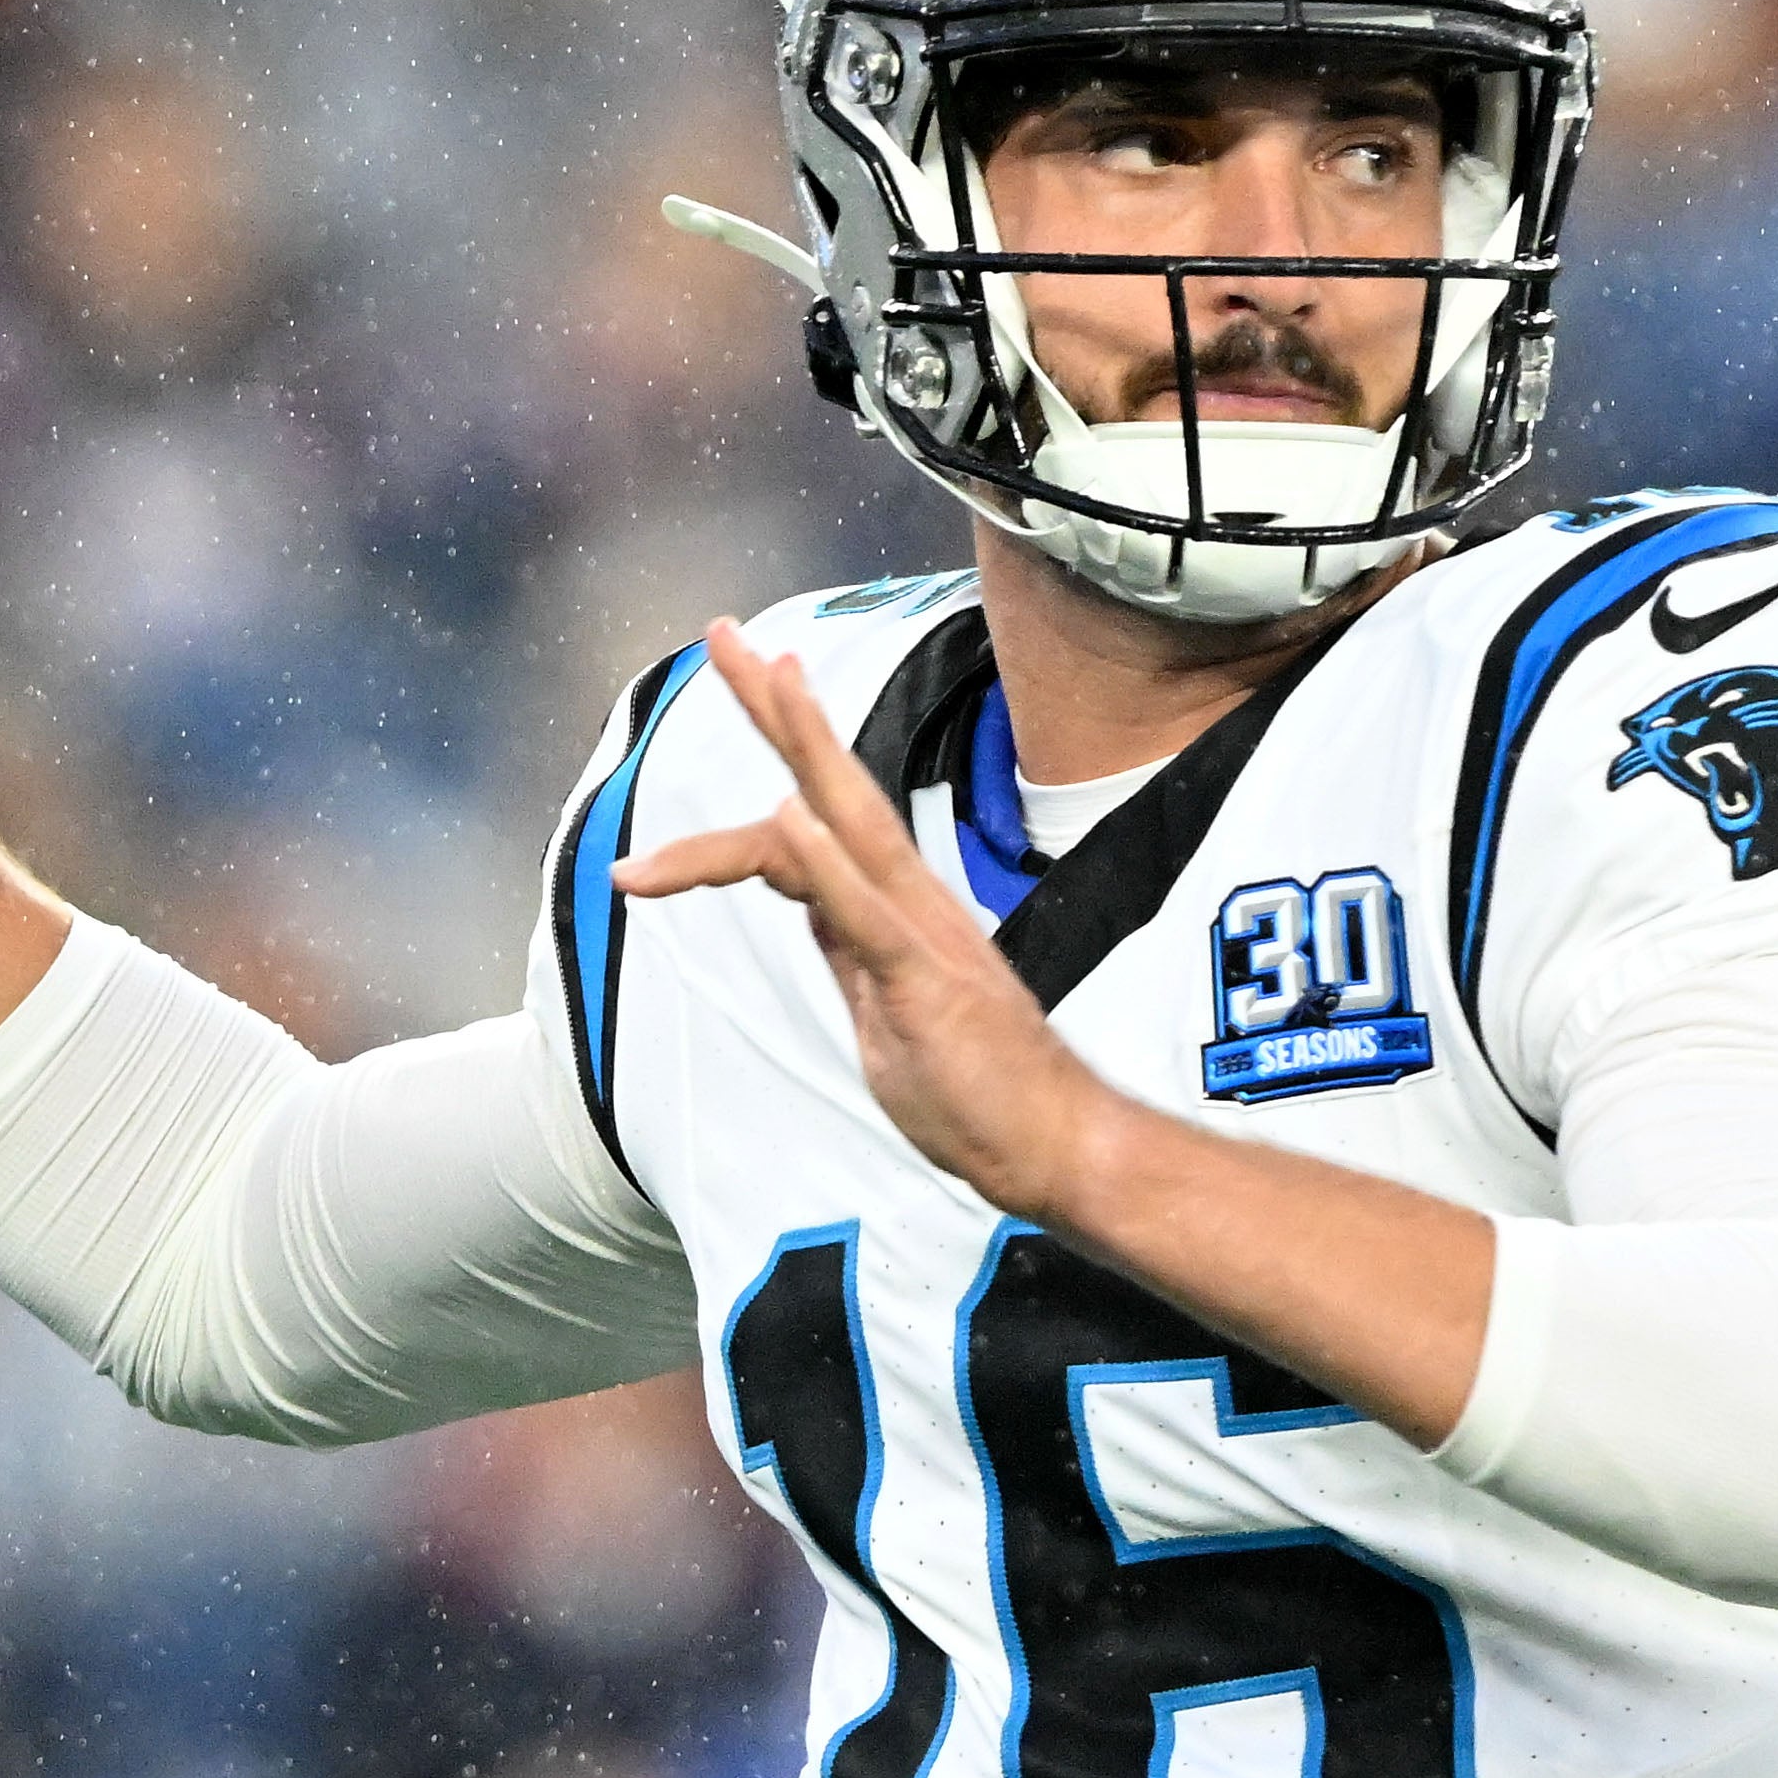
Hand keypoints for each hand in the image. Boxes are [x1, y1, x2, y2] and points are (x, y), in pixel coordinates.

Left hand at [615, 620, 1135, 1222]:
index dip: (778, 747)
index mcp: (898, 906)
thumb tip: (808, 903)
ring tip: (767, 672)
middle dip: (776, 707)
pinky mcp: (926, 981)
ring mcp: (920, 934)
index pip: (819, 810)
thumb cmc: (975, 1090)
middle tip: (723, 632)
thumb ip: (847, 947)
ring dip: (806, 744)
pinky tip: (789, 815)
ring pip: (852, 821)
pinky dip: (824, 861)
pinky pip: (866, 913)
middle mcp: (910, 899)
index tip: (747, 675)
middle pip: (832, 783)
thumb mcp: (884, 1008)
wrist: (1055, 1145)